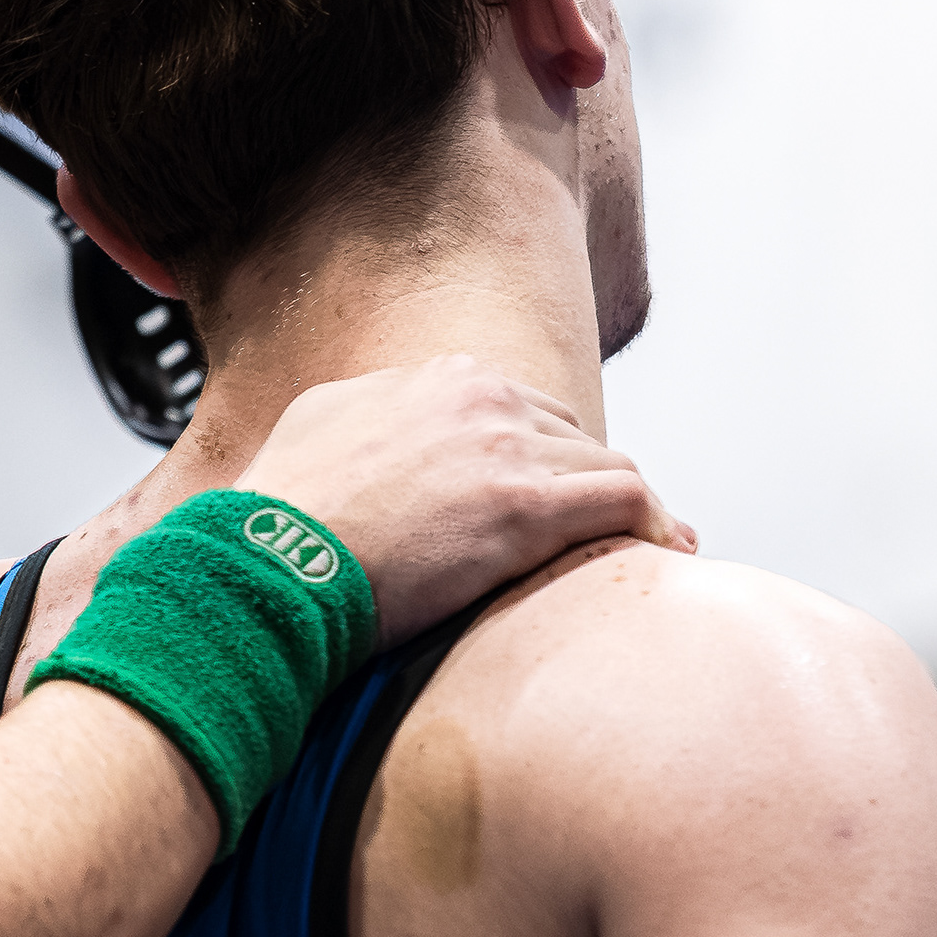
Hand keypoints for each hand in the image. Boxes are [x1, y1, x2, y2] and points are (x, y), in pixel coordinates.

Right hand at [237, 355, 690, 646]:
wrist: (270, 558)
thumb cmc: (281, 513)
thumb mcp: (319, 425)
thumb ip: (370, 413)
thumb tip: (378, 431)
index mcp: (437, 378)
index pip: (522, 408)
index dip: (541, 455)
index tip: (548, 491)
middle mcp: (480, 398)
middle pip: (570, 435)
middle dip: (584, 482)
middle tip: (595, 530)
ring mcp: (507, 447)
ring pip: (608, 465)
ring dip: (626, 508)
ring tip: (646, 546)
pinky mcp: (527, 506)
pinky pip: (625, 500)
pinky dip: (655, 523)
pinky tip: (665, 551)